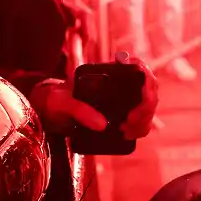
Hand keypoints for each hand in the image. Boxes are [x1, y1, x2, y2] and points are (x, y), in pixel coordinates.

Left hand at [31, 63, 159, 139]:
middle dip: (146, 106)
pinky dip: (141, 128)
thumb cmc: (55, 100)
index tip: (141, 92)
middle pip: (149, 88)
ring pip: (148, 105)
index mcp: (106, 72)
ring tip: (126, 130)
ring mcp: (123, 99)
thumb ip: (78, 109)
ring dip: (145, 119)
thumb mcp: (61, 102)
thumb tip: (102, 124)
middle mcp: (119, 83)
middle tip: (129, 121)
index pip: (136, 66)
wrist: (52, 111)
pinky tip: (128, 134)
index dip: (145, 76)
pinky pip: (142, 120)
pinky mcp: (122, 114)